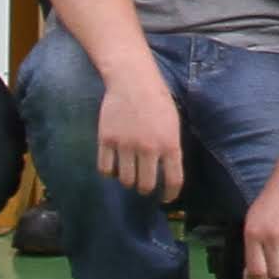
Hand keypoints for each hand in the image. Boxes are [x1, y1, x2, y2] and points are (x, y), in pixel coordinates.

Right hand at [94, 60, 185, 204]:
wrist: (133, 80)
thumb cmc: (157, 101)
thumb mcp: (173, 124)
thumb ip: (171, 149)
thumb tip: (167, 175)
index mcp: (170, 144)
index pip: (173, 181)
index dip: (170, 194)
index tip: (165, 198)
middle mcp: (149, 147)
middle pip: (145, 185)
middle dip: (145, 189)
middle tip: (143, 185)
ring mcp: (126, 144)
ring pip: (125, 180)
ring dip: (127, 180)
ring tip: (128, 172)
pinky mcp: (107, 139)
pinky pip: (105, 169)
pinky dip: (109, 172)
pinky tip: (113, 166)